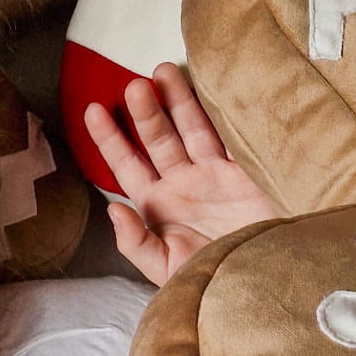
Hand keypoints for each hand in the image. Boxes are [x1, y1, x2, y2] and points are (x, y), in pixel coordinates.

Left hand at [84, 63, 273, 285]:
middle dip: (143, 112)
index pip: (126, 166)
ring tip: (161, 70)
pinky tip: (205, 86)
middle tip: (132, 85)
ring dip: (176, 100)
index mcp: (157, 207)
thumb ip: (137, 243)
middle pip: (156, 140)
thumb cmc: (211, 284)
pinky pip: (225, 134)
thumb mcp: (167, 271)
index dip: (109, 139)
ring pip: (189, 129)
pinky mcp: (244, 171)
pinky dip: (215, 111)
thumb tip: (113, 208)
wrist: (263, 285)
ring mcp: (213, 175)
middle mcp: (182, 185)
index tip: (91, 110)